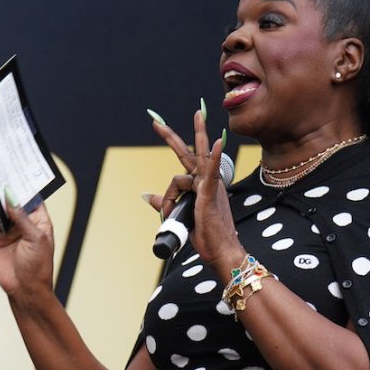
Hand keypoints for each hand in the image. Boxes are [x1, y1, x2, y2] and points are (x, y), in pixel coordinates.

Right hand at [0, 193, 55, 302]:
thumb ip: (20, 217)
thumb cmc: (38, 266)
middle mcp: (23, 222)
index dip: (19, 187)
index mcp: (39, 219)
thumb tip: (10, 195)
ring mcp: (9, 230)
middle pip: (8, 202)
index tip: (7, 177)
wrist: (25, 290)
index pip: (29, 197)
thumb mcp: (34, 238)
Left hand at [141, 105, 244, 273]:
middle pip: (189, 153)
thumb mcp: (180, 215)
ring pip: (192, 163)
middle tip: (156, 121)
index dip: (172, 145)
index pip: (183, 163)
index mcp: (200, 185)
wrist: (221, 251)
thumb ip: (166, 203)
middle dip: (172, 137)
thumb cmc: (205, 236)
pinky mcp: (210, 194)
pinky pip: (211, 172)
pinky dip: (214, 157)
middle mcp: (206, 181)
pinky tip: (215, 143)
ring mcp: (209, 186)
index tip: (158, 128)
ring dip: (188, 149)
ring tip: (196, 118)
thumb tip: (148, 195)